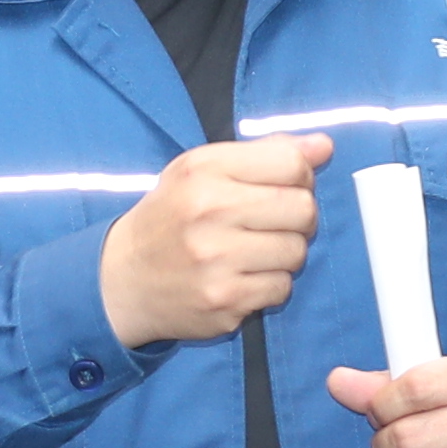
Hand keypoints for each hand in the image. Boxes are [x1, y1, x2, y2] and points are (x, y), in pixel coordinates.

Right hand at [102, 134, 326, 349]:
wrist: (122, 280)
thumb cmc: (171, 217)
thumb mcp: (203, 170)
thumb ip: (265, 153)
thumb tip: (324, 146)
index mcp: (204, 170)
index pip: (290, 163)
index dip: (300, 175)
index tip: (285, 186)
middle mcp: (209, 211)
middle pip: (303, 208)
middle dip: (299, 217)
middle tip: (274, 223)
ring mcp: (216, 260)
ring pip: (297, 252)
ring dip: (285, 253)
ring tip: (255, 251)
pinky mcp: (224, 301)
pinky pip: (281, 288)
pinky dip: (271, 284)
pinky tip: (244, 277)